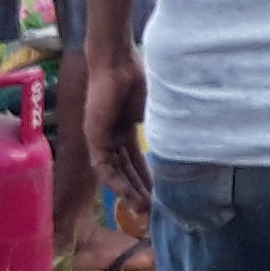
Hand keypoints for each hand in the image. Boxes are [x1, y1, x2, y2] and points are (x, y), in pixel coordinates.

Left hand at [84, 45, 150, 209]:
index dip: (147, 176)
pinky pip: (103, 166)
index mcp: (125, 127)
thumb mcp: (155, 109)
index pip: (136, 159)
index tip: (160, 193)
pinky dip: (115, 181)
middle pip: (125, 169)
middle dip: (139, 189)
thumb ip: (160, 128)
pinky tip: (127, 194)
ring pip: (114, 171)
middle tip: (152, 209)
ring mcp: (101, 136)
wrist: (117, 60)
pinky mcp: (93, 136)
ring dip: (128, 190)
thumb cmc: (137, 76)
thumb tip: (176, 147)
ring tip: (142, 208)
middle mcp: (112, 134)